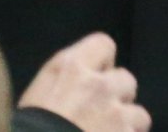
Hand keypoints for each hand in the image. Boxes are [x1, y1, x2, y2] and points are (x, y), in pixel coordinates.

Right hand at [19, 33, 147, 131]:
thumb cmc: (28, 130)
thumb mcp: (36, 94)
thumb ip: (65, 79)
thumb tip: (79, 79)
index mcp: (72, 68)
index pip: (104, 45)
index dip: (101, 62)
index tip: (93, 77)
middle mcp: (100, 86)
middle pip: (126, 80)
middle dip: (117, 95)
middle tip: (101, 113)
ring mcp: (117, 116)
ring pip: (139, 115)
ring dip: (127, 125)